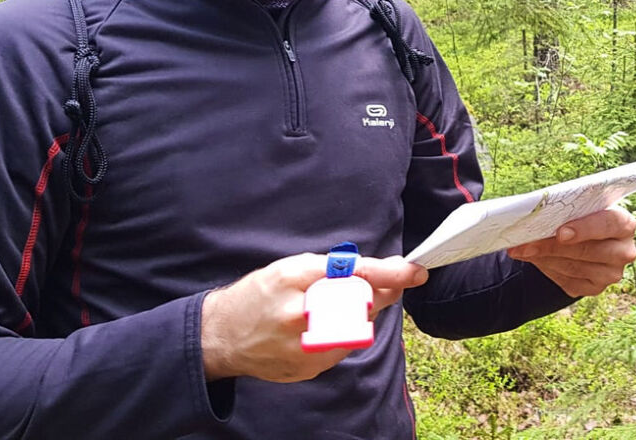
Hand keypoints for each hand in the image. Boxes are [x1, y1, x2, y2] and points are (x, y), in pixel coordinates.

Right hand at [201, 253, 427, 381]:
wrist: (221, 337)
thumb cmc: (260, 295)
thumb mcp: (291, 268)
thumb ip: (335, 269)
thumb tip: (383, 271)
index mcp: (295, 279)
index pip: (352, 274)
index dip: (388, 274)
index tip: (415, 271)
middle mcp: (300, 313)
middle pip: (360, 306)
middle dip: (376, 297)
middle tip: (378, 288)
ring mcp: (303, 346)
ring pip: (355, 330)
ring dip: (356, 318)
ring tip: (329, 311)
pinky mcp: (307, 367)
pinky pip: (341, 350)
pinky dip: (340, 337)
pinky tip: (318, 331)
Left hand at [506, 206, 635, 296]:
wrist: (584, 239)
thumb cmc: (581, 217)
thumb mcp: (578, 209)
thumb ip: (563, 211)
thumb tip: (530, 217)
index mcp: (624, 223)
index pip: (610, 224)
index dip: (586, 228)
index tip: (561, 232)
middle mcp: (624, 251)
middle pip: (589, 251)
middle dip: (552, 247)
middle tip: (524, 244)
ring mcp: (612, 273)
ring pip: (574, 268)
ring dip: (544, 258)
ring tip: (522, 250)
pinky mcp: (596, 288)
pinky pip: (569, 282)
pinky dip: (548, 269)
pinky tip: (535, 259)